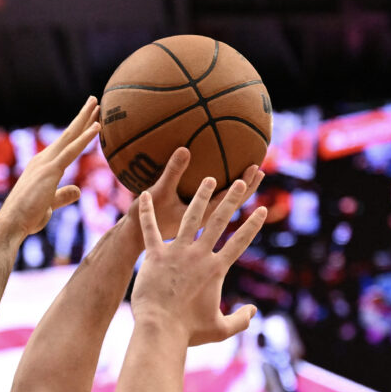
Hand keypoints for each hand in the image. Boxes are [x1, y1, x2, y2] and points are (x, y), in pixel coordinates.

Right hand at [0, 97, 102, 235]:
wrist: (11, 223)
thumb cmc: (27, 217)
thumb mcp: (50, 204)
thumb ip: (64, 195)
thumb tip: (78, 190)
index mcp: (42, 166)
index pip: (65, 145)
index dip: (78, 131)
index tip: (91, 119)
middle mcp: (43, 159)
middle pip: (68, 134)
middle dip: (82, 117)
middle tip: (94, 100)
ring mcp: (47, 163)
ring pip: (70, 136)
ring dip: (85, 119)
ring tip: (97, 103)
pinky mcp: (51, 170)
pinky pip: (72, 150)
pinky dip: (85, 138)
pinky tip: (97, 126)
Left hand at [132, 178, 267, 346]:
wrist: (160, 330)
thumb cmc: (189, 332)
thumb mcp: (220, 329)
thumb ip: (240, 320)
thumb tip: (253, 312)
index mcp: (216, 269)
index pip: (240, 242)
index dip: (253, 226)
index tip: (263, 210)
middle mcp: (199, 255)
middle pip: (219, 221)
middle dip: (232, 199)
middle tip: (241, 180)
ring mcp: (176, 252)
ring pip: (190, 217)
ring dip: (200, 196)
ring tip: (208, 178)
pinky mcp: (154, 255)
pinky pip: (149, 229)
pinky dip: (146, 212)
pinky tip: (145, 194)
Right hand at [145, 149, 264, 241]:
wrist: (131, 243)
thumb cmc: (143, 223)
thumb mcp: (158, 194)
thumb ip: (173, 173)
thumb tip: (185, 149)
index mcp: (201, 220)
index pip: (228, 200)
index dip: (242, 186)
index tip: (254, 170)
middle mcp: (204, 224)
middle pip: (230, 206)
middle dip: (245, 189)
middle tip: (258, 170)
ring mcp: (198, 227)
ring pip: (221, 210)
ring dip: (235, 196)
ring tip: (246, 179)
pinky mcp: (189, 227)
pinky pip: (206, 211)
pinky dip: (215, 198)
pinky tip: (215, 187)